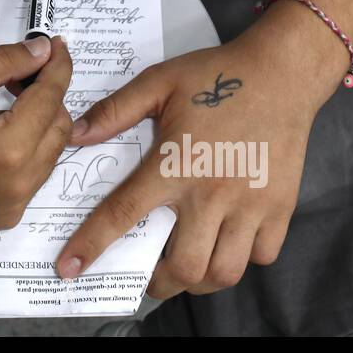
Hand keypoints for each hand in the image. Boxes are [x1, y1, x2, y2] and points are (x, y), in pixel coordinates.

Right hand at [0, 36, 72, 232]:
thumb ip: (3, 62)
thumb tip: (43, 51)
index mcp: (7, 149)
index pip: (50, 98)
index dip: (57, 67)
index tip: (56, 47)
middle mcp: (18, 184)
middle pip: (59, 127)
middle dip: (48, 96)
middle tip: (20, 78)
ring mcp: (14, 205)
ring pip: (50, 153)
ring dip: (38, 125)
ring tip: (4, 108)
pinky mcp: (6, 217)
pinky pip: (33, 177)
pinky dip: (26, 153)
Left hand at [56, 8, 348, 296]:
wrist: (283, 71)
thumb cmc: (216, 75)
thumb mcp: (158, 82)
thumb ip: (115, 111)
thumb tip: (75, 135)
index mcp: (175, 164)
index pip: (124, 213)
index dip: (92, 245)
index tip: (69, 269)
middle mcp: (212, 193)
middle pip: (184, 267)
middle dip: (159, 281)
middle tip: (150, 273)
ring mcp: (251, 204)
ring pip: (224, 272)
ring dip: (200, 278)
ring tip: (187, 264)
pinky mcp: (282, 207)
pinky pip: (263, 255)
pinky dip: (244, 258)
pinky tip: (229, 240)